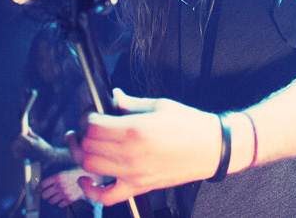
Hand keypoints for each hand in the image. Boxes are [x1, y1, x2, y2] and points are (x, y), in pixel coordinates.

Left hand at [11, 127, 53, 160]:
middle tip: (18, 138)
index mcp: (30, 142)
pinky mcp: (24, 157)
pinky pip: (16, 154)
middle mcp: (26, 148)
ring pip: (15, 148)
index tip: (21, 133)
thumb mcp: (38, 137)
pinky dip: (15, 151)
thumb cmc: (42, 145)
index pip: (20, 136)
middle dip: (16, 139)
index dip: (20, 134)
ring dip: (14, 145)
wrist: (46, 154)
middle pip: (16, 142)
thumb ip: (31, 133)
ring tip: (17, 143)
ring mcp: (25, 153)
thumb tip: (27, 127)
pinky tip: (17, 149)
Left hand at [37, 168, 101, 207]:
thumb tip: (46, 184)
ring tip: (57, 196)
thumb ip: (56, 177)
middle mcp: (60, 185)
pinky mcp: (70, 199)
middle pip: (44, 195)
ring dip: (53, 199)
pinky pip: (59, 205)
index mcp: (58, 176)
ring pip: (51, 201)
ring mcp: (65, 193)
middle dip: (45, 195)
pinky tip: (64, 198)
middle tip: (47, 193)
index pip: (42, 185)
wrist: (93, 176)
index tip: (38, 190)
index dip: (38, 189)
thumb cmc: (80, 172)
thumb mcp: (67, 170)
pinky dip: (60, 203)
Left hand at [68, 88, 219, 205]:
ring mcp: (133, 173)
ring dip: (83, 155)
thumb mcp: (161, 105)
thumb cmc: (191, 126)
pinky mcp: (138, 186)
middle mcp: (131, 154)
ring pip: (90, 167)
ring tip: (84, 145)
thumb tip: (112, 98)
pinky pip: (106, 196)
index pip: (94, 126)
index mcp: (136, 130)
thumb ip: (131, 103)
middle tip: (89, 125)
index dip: (88, 116)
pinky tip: (87, 179)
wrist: (212, 148)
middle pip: (88, 146)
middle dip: (83, 133)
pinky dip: (90, 190)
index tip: (92, 112)